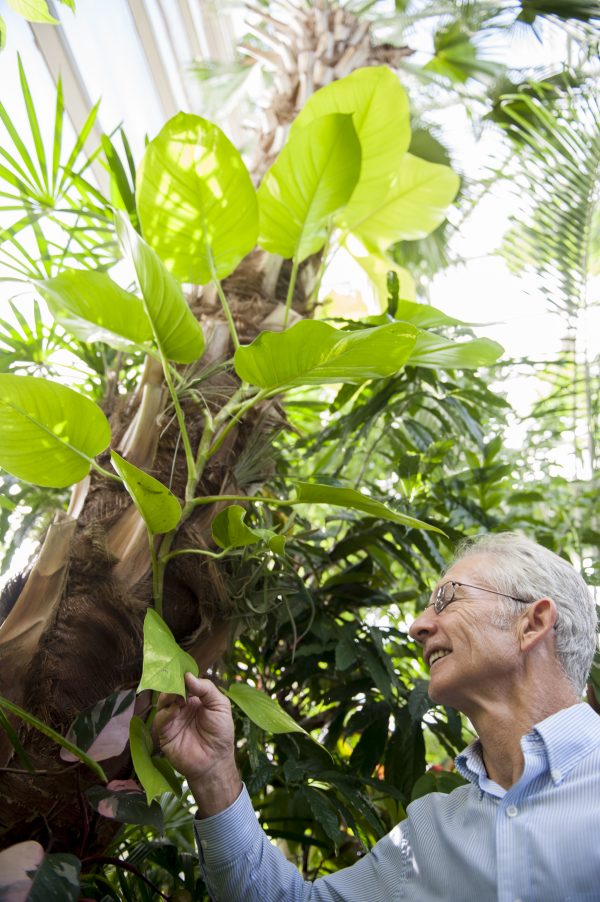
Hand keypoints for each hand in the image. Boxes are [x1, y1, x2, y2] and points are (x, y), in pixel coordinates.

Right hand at [155, 673, 240, 814]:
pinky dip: (166, 712)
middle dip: (172, 684)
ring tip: (177, 695)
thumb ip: (206, 689)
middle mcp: (181, 707)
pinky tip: (175, 709)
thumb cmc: (221, 733)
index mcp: (195, 699)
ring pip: (162, 702)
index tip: (181, 670)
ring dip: (168, 695)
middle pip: (171, 690)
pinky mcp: (165, 733)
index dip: (182, 676)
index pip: (184, 683)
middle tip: (175, 680)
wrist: (215, 761)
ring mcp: (172, 720)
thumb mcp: (220, 705)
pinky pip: (160, 719)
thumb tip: (188, 675)